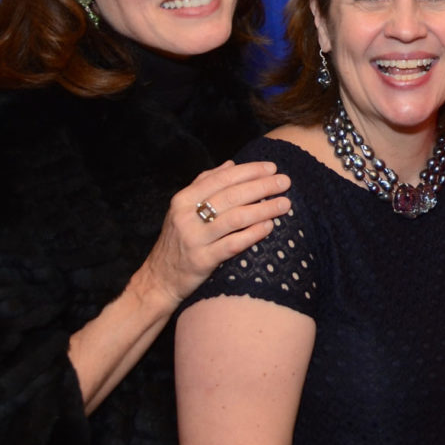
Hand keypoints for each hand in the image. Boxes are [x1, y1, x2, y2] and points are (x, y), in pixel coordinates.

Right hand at [140, 160, 290, 306]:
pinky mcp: (202, 261)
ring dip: (264, 209)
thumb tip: (230, 164)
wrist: (159, 279)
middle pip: (231, 196)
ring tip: (284, 204)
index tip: (271, 167)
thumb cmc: (178, 240)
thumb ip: (205, 184)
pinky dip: (253, 234)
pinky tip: (269, 227)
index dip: (249, 171)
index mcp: (184, 199)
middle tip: (285, 182)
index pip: (221, 179)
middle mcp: (187, 216)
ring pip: (235, 218)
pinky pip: (232, 244)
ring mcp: (194, 239)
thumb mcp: (183, 209)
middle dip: (262, 186)